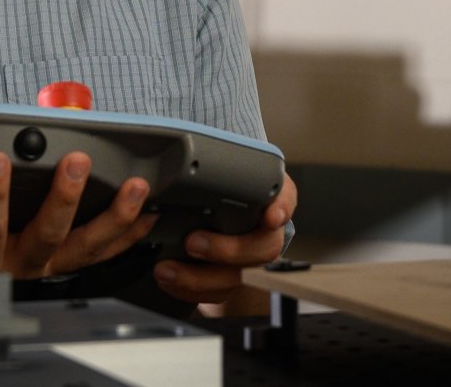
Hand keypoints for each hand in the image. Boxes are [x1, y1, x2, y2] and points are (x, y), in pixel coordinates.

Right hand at [0, 150, 158, 278]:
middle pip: (47, 233)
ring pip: (87, 246)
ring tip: (135, 189)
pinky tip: (149, 214)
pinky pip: (106, 256)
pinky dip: (130, 236)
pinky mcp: (72, 270)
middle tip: (77, 164)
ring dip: (114, 217)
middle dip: (64, 198)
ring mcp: (51, 269)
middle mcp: (21, 266)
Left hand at [156, 172, 298, 312]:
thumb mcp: (217, 168)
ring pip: (238, 277)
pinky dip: (190, 290)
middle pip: (263, 248)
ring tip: (166, 269)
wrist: (206, 200)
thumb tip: (184, 157)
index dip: (281, 209)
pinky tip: (168, 281)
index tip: (270, 216)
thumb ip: (215, 164)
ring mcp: (248, 258)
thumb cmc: (215, 182)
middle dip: (228, 249)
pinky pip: (217, 293)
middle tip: (193, 242)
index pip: (285, 198)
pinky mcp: (229, 278)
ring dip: (200, 277)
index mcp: (267, 195)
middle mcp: (265, 230)